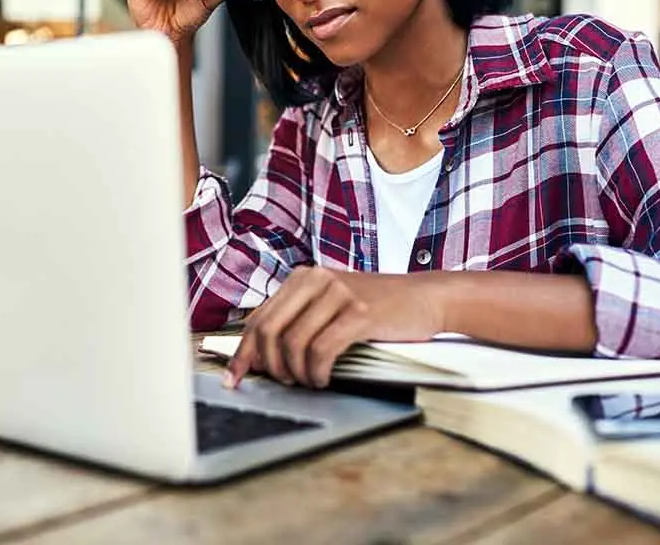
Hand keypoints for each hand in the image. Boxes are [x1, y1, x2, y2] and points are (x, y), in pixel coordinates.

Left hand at [225, 267, 446, 389]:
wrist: (425, 297)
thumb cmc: (377, 308)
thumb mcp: (331, 304)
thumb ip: (299, 320)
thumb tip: (262, 355)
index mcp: (303, 277)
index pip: (259, 318)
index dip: (243, 352)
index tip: (234, 378)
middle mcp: (315, 279)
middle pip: (269, 331)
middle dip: (269, 366)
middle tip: (284, 383)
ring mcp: (337, 294)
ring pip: (293, 343)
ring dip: (297, 373)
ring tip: (310, 381)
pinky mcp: (358, 312)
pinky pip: (322, 350)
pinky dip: (317, 372)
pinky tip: (324, 379)